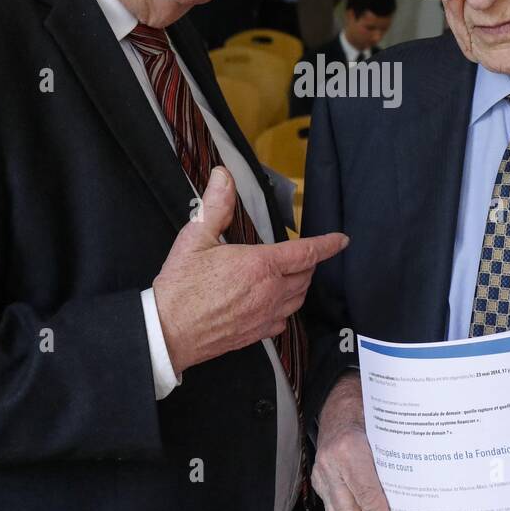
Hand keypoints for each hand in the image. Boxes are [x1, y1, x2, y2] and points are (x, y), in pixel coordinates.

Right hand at [153, 166, 347, 372]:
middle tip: (302, 253)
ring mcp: (266, 316)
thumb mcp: (196, 236)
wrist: (168, 332)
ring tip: (292, 274)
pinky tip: (274, 302)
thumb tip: (224, 176)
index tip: (342, 240)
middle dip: (309, 262)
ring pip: (298, 298)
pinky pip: (284, 320)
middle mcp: (271, 292)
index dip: (328, 244)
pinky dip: (286, 307)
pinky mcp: (257, 334)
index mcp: (261, 265)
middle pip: (306, 275)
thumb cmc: (181, 285)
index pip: (307, 251)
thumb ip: (217, 205)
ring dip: (300, 283)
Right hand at [310, 372, 390, 510]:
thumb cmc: (364, 409)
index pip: (368, 495)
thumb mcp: (384, 433)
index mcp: (349, 449)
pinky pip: (333, 506)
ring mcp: (321, 473)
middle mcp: (330, 463)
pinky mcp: (318, 479)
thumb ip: (392, 463)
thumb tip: (412, 491)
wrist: (340, 400)